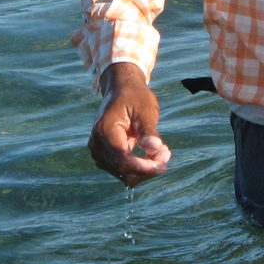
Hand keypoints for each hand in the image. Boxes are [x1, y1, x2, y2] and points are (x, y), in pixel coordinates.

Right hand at [89, 62, 171, 187]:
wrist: (121, 90)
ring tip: (162, 151)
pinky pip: (121, 169)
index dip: (143, 167)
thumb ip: (148, 129)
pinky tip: (152, 155)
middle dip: (146, 168)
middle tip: (166, 154)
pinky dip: (138, 167)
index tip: (163, 164)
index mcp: (105, 130)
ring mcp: (98, 150)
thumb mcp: (145, 109)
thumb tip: (154, 148)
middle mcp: (97, 143)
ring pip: (122, 173)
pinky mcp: (104, 154)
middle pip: (122, 170)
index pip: (122, 160)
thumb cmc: (135, 97)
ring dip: (144, 169)